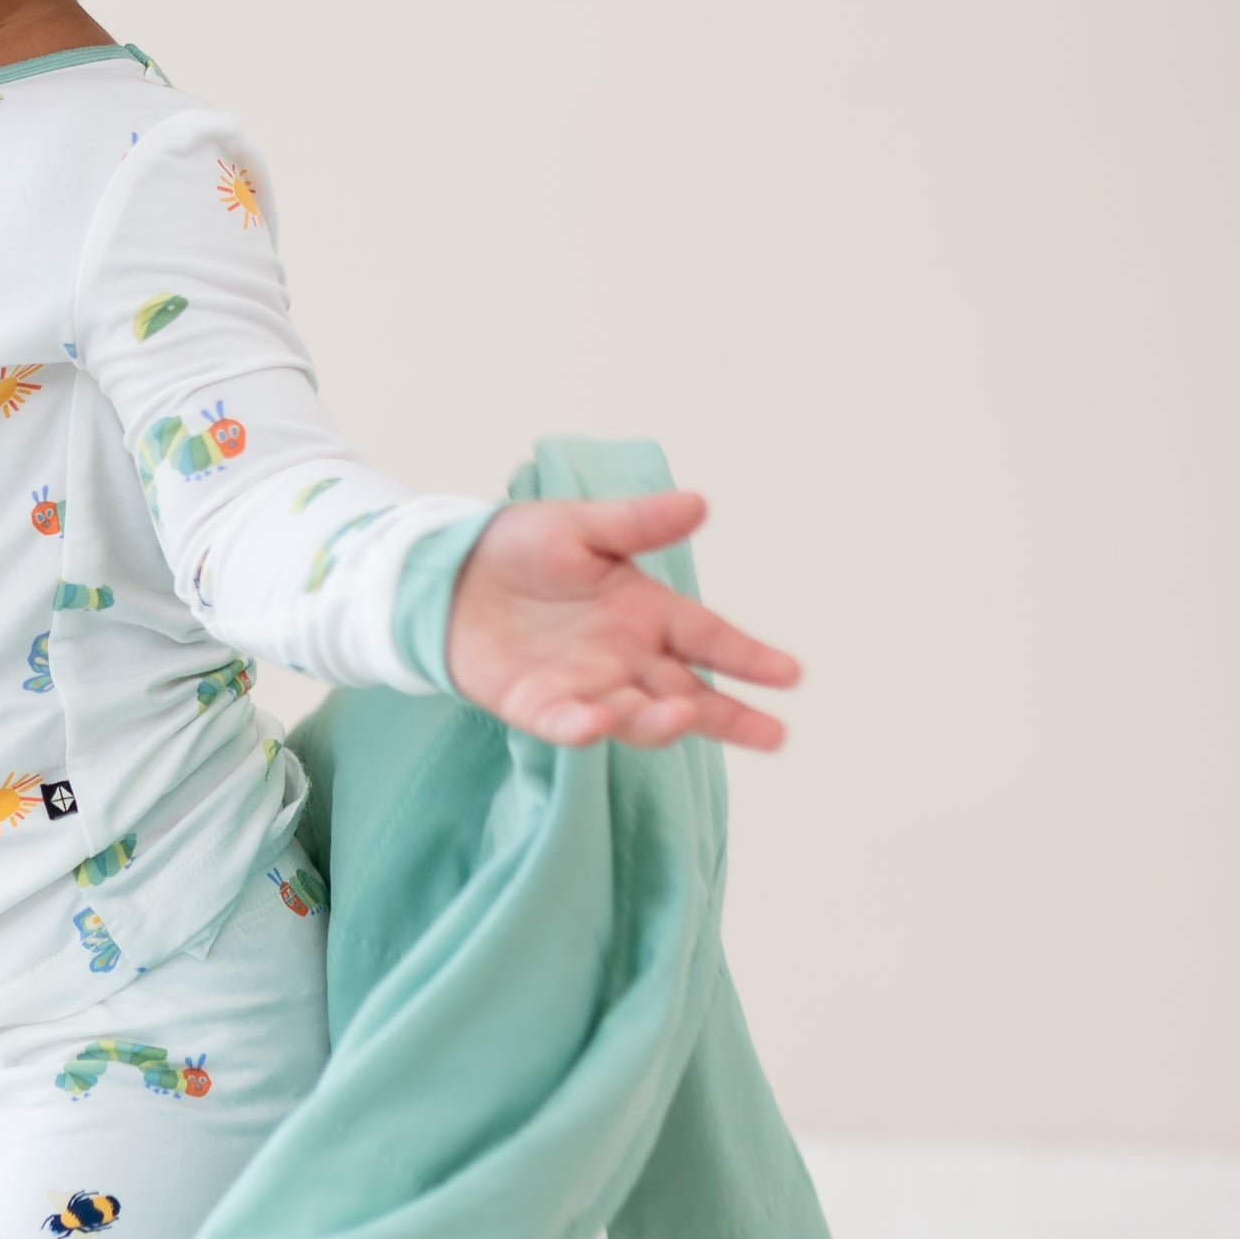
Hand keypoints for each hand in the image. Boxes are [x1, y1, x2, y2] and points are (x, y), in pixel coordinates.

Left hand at [444, 490, 799, 751]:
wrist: (447, 573)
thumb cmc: (519, 548)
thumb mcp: (581, 526)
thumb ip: (636, 523)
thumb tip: (699, 504)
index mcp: (646, 612)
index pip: (709, 637)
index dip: (749, 656)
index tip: (791, 674)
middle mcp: (625, 658)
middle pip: (688, 693)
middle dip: (730, 716)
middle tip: (774, 734)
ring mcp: (584, 686)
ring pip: (634, 716)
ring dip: (659, 722)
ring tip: (680, 716)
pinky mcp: (535, 706)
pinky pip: (563, 723)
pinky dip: (581, 727)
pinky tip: (597, 722)